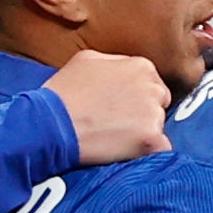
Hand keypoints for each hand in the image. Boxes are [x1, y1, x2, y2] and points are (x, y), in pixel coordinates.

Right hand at [44, 50, 170, 164]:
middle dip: (143, 113)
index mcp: (141, 66)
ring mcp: (153, 114)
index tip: (119, 107)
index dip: (135, 97)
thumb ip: (114, 62)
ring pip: (158, 126)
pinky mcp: (150, 139)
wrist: (51, 123)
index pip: (151, 83)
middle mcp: (152, 87)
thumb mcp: (87, 59)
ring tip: (115, 137)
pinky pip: (161, 149)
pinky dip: (148, 152)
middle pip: (159, 104)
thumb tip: (123, 70)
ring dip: (143, 133)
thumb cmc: (64, 92)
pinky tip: (127, 152)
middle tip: (117, 123)